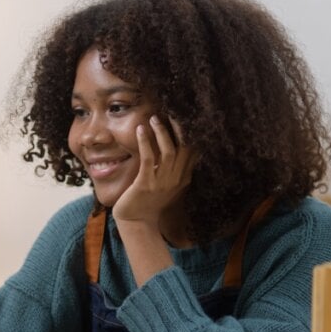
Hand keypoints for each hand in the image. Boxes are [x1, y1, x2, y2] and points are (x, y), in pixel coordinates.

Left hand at [112, 115, 198, 229]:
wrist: (137, 222)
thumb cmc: (149, 201)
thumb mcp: (167, 184)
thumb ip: (175, 167)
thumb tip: (178, 145)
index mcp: (183, 178)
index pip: (193, 150)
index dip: (191, 132)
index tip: (186, 114)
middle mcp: (176, 179)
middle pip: (184, 148)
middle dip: (179, 127)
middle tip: (173, 109)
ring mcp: (161, 182)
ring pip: (168, 151)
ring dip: (161, 132)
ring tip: (154, 117)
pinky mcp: (145, 184)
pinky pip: (148, 159)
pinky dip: (145, 142)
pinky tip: (140, 130)